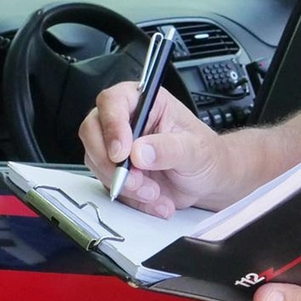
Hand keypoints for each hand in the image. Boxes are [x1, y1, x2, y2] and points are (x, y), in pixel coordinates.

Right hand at [79, 82, 226, 217]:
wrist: (208, 180)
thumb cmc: (205, 155)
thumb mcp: (196, 150)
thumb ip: (170, 148)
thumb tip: (140, 152)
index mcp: (146, 101)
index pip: (113, 102)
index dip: (112, 125)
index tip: (122, 153)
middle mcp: (125, 120)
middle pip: (92, 131)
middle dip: (111, 163)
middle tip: (136, 181)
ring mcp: (116, 146)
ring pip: (97, 161)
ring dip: (124, 184)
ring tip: (156, 192)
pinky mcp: (115, 170)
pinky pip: (109, 184)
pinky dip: (131, 198)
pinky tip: (156, 199)